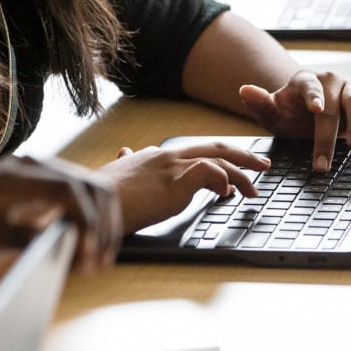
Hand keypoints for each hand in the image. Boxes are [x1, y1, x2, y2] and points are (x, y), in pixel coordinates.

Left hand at [0, 156, 121, 272]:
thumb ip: (18, 239)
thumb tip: (57, 247)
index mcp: (15, 174)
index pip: (66, 188)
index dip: (85, 220)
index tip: (88, 253)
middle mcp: (37, 166)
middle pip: (90, 186)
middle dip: (102, 225)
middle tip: (99, 263)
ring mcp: (50, 173)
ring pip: (98, 191)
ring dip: (106, 224)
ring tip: (101, 260)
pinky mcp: (57, 186)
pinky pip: (91, 199)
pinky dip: (99, 223)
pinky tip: (95, 250)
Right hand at [97, 142, 270, 234]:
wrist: (88, 202)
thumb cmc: (100, 194)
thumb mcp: (116, 174)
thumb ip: (127, 162)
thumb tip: (126, 152)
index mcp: (157, 155)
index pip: (197, 150)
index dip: (220, 159)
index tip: (234, 171)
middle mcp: (168, 156)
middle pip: (215, 148)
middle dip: (243, 156)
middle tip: (262, 164)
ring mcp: (172, 167)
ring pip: (219, 161)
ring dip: (242, 174)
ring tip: (254, 189)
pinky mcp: (175, 181)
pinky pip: (210, 173)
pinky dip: (224, 180)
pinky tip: (228, 193)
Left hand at [239, 70, 350, 172]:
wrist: (307, 110)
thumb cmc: (288, 113)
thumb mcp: (271, 112)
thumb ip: (259, 104)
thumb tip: (245, 91)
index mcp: (304, 81)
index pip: (309, 86)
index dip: (313, 96)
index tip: (316, 109)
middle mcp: (330, 81)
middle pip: (333, 104)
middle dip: (328, 135)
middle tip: (323, 161)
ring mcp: (350, 88)